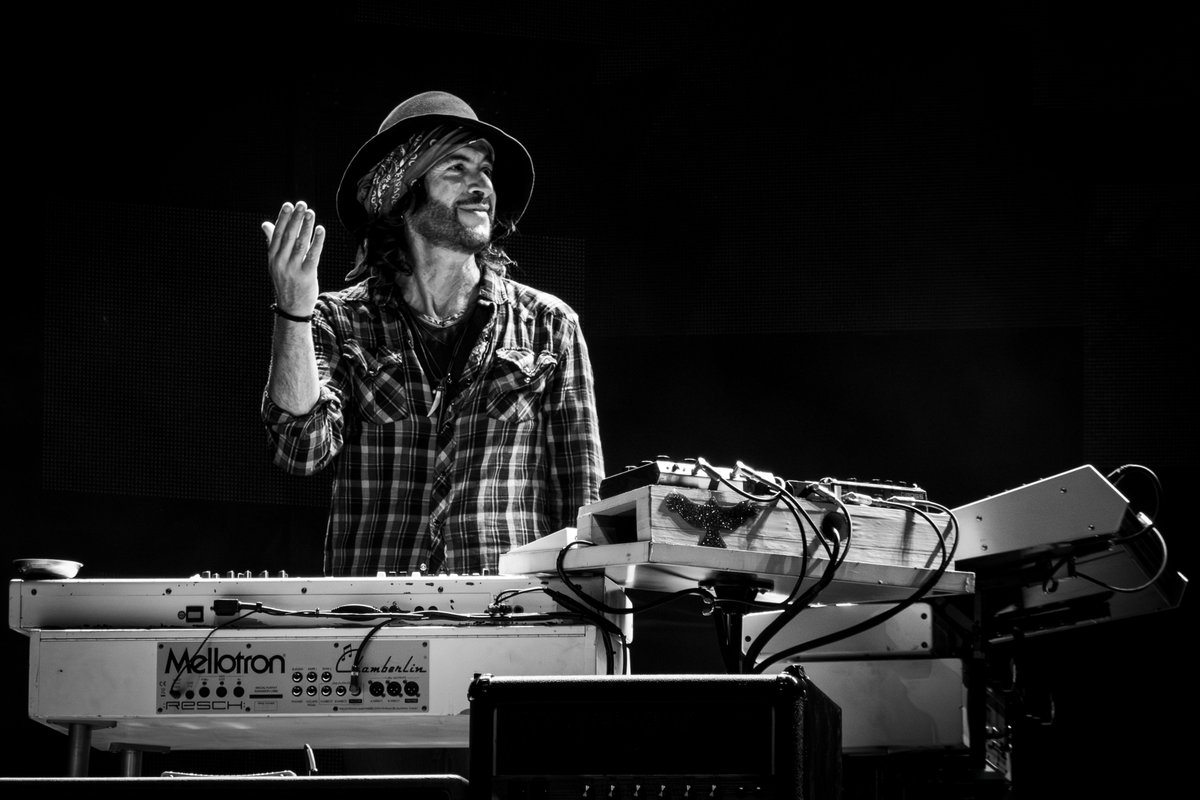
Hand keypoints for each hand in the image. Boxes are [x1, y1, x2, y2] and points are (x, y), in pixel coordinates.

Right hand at [262, 201, 325, 316]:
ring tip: (311, 213)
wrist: (292, 308)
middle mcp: (280, 262)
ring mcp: (293, 269)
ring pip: (300, 243)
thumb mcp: (275, 263)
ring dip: (306, 227)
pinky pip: (312, 255)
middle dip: (295, 219)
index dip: (283, 218)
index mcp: (272, 257)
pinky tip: (320, 230)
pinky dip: (317, 242)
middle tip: (302, 204)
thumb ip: (272, 242)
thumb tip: (265, 224)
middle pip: (288, 236)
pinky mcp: (306, 276)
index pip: (277, 234)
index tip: (289, 205)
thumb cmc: (285, 282)